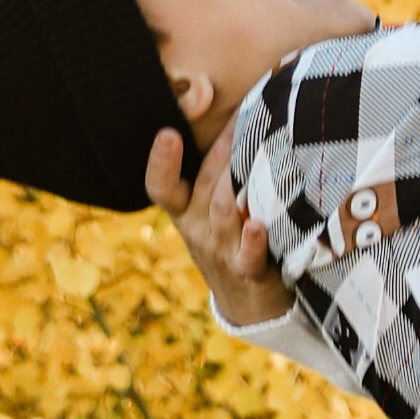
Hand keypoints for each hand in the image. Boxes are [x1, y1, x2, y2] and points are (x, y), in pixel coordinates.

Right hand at [145, 126, 291, 325]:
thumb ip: (216, 174)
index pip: (161, 187)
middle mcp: (198, 229)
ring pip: (224, 212)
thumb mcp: (208, 212)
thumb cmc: (230, 242)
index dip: (162, 162)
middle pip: (205, 187)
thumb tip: (240, 113)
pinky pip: (247, 257)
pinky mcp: (247, 272)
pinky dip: (252, 242)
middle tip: (241, 114)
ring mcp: (221, 251)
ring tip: (253, 154)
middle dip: (222, 150)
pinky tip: (257, 226)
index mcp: (185, 212)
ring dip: (237, 184)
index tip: (168, 132)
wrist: (246, 305)